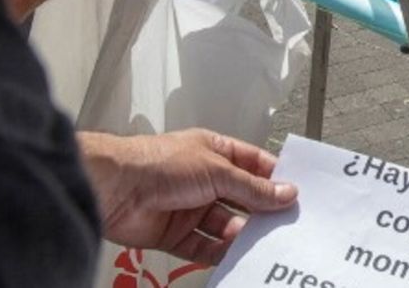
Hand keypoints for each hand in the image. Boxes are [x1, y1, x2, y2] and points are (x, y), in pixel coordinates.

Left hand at [79, 129, 297, 265]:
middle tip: (284, 223)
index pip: (252, 164)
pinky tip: (233, 255)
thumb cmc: (156, 162)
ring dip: (241, 234)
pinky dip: (219, 253)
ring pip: (225, 225)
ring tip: (261, 242)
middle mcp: (203, 179)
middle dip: (261, 210)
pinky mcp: (174, 234)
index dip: (273, 177)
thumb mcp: (217, 170)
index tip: (295, 192)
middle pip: (241, 197)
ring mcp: (188, 207)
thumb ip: (252, 187)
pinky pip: (204, 247)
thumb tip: (284, 193)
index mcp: (214, 151)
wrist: (114, 188)